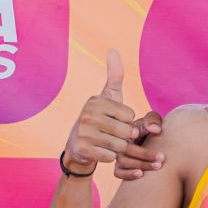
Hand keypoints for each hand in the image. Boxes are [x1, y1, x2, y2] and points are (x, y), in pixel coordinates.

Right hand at [62, 51, 138, 174]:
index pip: (129, 115)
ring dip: (118, 148)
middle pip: (126, 131)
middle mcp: (87, 114)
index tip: (114, 120)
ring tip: (107, 142)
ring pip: (120, 145)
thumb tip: (113, 50)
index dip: (127, 121)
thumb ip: (114, 76)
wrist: (77, 145)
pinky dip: (109, 156)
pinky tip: (100, 151)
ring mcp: (83, 132)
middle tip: (113, 135)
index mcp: (96, 100)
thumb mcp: (108, 97)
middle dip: (124, 137)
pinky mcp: (82, 149)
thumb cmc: (100, 119)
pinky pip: (110, 157)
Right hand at [114, 110, 164, 180]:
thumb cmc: (152, 127)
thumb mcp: (152, 120)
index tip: (159, 145)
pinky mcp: (119, 167)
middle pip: (126, 150)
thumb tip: (155, 129)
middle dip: (145, 155)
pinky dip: (128, 174)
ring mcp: (118, 155)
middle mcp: (119, 143)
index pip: (127, 134)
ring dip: (140, 165)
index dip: (140, 138)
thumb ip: (153, 121)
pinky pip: (118, 173)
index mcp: (124, 130)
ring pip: (123, 163)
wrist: (152, 140)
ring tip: (158, 165)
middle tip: (162, 158)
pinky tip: (141, 174)